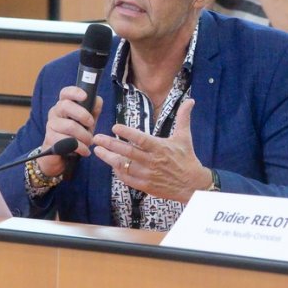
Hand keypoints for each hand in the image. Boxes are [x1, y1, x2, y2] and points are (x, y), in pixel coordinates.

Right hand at [37, 85, 103, 177]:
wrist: (60, 155)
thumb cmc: (75, 134)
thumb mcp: (87, 122)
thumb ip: (93, 110)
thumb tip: (98, 100)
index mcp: (64, 104)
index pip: (65, 93)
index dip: (75, 92)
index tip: (85, 96)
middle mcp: (55, 112)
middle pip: (66, 106)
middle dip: (83, 115)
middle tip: (91, 125)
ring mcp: (51, 125)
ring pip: (69, 126)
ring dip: (84, 135)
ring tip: (89, 141)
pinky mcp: (50, 139)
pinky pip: (67, 141)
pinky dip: (80, 147)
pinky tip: (85, 151)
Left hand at [92, 99, 209, 203]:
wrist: (192, 184)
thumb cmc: (187, 158)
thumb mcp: (185, 136)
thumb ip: (183, 118)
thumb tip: (190, 100)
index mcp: (160, 147)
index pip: (141, 139)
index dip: (127, 133)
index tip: (115, 127)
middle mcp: (152, 161)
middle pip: (127, 152)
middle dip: (110, 144)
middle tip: (96, 138)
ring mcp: (147, 175)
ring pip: (124, 166)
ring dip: (109, 158)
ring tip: (98, 151)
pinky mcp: (145, 186)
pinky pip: (127, 179)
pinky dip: (118, 171)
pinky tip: (111, 164)